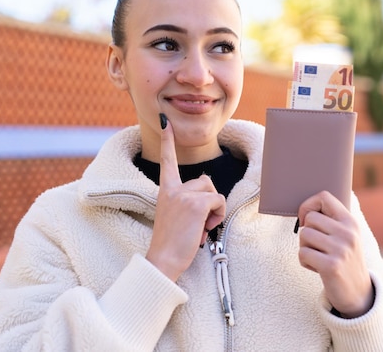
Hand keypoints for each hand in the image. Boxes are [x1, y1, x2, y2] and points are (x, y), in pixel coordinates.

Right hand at [145, 114, 225, 280]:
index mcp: (165, 191)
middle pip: (205, 181)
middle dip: (209, 201)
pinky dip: (217, 216)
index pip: (167, 161)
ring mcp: (183, 195)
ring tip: (199, 228)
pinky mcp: (196, 204)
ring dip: (214, 211)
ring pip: (213, 191)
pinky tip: (204, 229)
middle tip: (197, 224)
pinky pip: (219, 201)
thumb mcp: (176, 216)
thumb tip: (210, 199)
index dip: (168, 141)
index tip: (165, 121)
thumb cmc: (171, 243)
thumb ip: (187, 201)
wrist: (163, 260)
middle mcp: (173, 189)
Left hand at [296, 191, 373, 317]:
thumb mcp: (345, 236)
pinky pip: (303, 253)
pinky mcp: (331, 265)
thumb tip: (305, 208)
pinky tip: (317, 268)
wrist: (358, 293)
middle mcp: (348, 233)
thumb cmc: (344, 260)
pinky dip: (305, 262)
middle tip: (316, 246)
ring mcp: (340, 249)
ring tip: (319, 257)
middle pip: (310, 218)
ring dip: (305, 248)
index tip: (306, 219)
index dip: (308, 205)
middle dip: (306, 232)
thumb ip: (331, 220)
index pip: (324, 197)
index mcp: (350, 222)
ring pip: (304, 235)